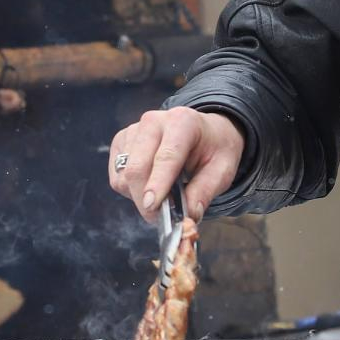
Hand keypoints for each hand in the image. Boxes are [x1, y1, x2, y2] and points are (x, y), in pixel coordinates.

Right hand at [107, 107, 244, 222]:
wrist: (205, 132)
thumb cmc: (213, 149)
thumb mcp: (222, 170)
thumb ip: (205, 191)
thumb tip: (188, 216)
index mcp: (182, 122)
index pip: (166, 157)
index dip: (158, 184)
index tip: (153, 207)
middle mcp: (153, 122)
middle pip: (137, 168)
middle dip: (145, 199)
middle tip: (160, 218)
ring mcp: (133, 131)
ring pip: (124, 176)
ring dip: (139, 196)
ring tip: (162, 195)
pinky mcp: (121, 142)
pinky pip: (117, 177)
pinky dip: (130, 190)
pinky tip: (150, 184)